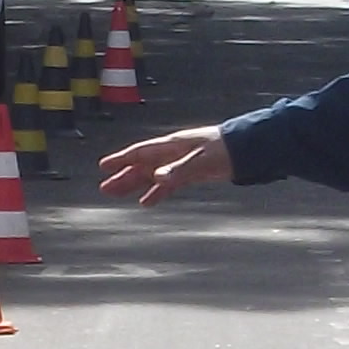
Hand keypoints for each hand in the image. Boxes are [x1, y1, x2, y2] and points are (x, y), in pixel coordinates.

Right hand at [99, 127, 233, 203]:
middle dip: (123, 176)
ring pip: (150, 175)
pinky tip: (145, 201)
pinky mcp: (189, 174)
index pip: (140, 153)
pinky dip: (155, 192)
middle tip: (104, 188)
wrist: (244, 149)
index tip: (104, 166)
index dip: (122, 160)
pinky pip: (166, 184)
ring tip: (116, 194)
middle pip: (141, 166)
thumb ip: (178, 170)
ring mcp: (179, 164)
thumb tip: (157, 178)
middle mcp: (171, 154)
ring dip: (134, 185)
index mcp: (171, 147)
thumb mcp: (200, 161)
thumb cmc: (223, 149)